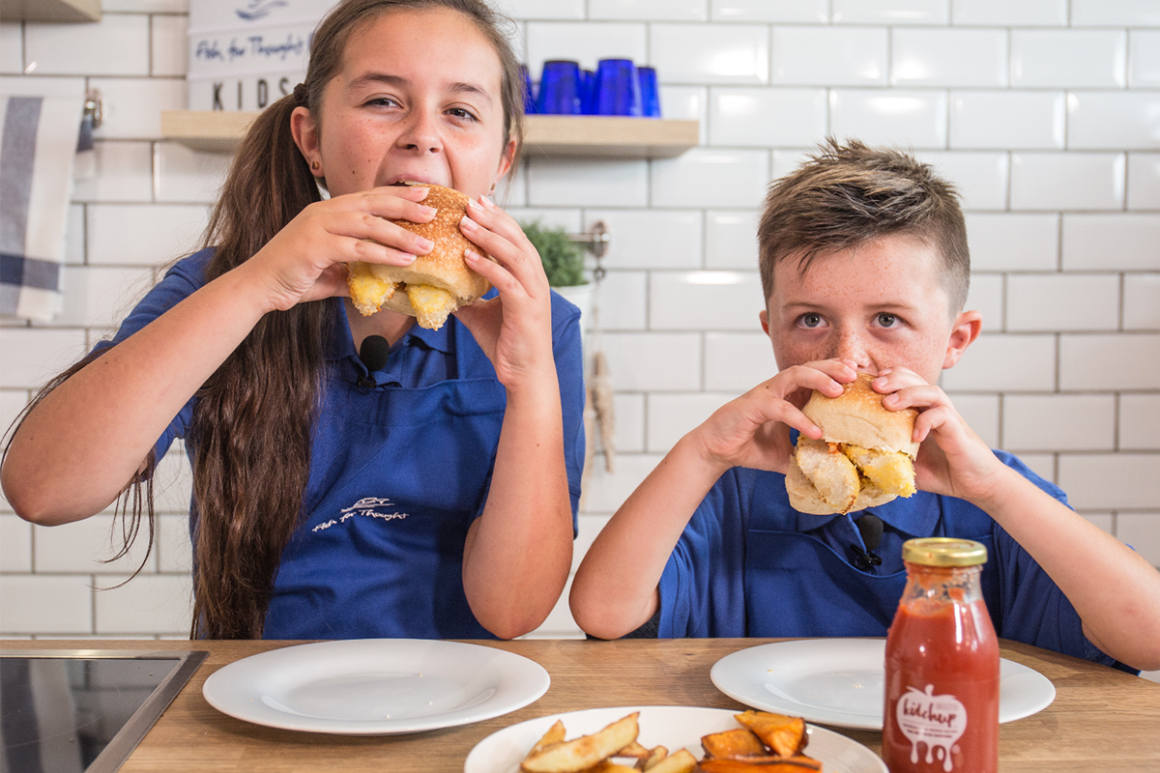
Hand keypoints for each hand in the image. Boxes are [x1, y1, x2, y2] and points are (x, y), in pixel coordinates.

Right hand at [240, 185, 436, 312]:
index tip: (424, 195)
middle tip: (432, 211)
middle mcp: (323, 212)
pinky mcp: (315, 246)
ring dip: (401, 233)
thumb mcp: (330, 272)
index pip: (368, 197)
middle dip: (405, 206)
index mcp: (326, 212)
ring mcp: (318, 227)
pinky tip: (404, 260)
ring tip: (426, 244)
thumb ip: (353, 272)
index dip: (396, 195)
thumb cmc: (292, 277)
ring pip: (369, 224)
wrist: (257, 287)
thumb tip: (378, 284)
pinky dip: (383, 253)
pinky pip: (357, 248)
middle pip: (372, 203)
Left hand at [451, 196, 555, 387]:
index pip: (515, 238)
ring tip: (466, 222)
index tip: (477, 202)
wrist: (524, 374)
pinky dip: (487, 266)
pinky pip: (506, 281)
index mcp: (528, 276)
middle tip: (470, 202)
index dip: (497, 218)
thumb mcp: (481, 314)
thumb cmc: (507, 343)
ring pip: (514, 254)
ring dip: (489, 236)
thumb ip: (466, 296)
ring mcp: (533, 293)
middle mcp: (535, 279)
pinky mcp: (526, 308)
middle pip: (516, 238)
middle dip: (493, 218)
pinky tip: (467, 257)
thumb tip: (440, 286)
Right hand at [690, 359, 858, 475]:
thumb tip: (832, 472)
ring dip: (818, 379)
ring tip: (838, 390)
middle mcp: (777, 388)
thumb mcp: (786, 453)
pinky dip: (799, 418)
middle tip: (855, 375)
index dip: (837, 373)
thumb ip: (806, 455)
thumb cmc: (749, 446)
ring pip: (794, 375)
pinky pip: (780, 407)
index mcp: (787, 395)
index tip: (859, 378)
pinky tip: (815, 431)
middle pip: (809, 366)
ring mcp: (765, 394)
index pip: (816, 376)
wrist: (717, 451)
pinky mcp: (754, 405)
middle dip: (833, 367)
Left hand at [873, 367, 1006, 502]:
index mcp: (922, 411)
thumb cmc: (942, 471)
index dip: (888, 377)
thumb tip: (856, 458)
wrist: (977, 484)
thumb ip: (887, 456)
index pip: (906, 382)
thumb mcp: (907, 462)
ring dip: (909, 393)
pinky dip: (927, 421)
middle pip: (916, 380)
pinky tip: (915, 435)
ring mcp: (949, 418)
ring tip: (889, 404)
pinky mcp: (958, 431)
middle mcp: (936, 409)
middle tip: (874, 386)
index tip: (868, 382)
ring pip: (931, 392)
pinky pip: (943, 416)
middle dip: (894, 379)